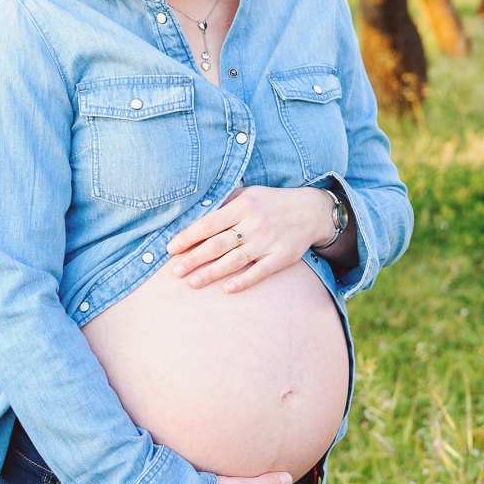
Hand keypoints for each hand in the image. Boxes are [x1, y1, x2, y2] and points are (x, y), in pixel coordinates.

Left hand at [164, 185, 331, 294]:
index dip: (188, 237)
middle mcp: (254, 224)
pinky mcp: (281, 258)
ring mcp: (268, 242)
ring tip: (191, 282)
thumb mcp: (249, 193)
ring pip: (234, 261)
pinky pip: (259, 272)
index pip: (209, 223)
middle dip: (193, 259)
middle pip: (217, 245)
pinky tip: (226, 289)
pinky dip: (243, 282)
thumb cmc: (271, 203)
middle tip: (175, 271)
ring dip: (211, 273)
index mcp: (243, 206)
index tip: (171, 248)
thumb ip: (225, 202)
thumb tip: (194, 212)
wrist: (311, 211)